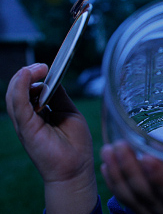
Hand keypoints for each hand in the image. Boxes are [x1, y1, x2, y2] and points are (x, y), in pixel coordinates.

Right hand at [6, 64, 97, 213]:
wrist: (77, 168)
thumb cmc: (74, 143)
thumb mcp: (68, 112)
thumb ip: (58, 96)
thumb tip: (53, 78)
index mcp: (38, 113)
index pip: (28, 89)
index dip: (35, 76)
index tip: (46, 67)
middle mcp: (28, 117)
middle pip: (19, 90)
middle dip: (29, 73)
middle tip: (42, 66)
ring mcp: (25, 124)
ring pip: (14, 95)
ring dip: (24, 77)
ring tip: (37, 68)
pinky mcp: (26, 129)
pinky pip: (19, 105)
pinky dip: (20, 88)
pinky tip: (27, 76)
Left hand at [100, 131, 162, 213]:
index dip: (162, 180)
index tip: (148, 157)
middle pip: (147, 197)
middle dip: (130, 171)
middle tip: (119, 144)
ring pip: (132, 202)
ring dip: (119, 176)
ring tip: (109, 150)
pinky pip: (128, 207)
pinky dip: (117, 187)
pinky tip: (110, 168)